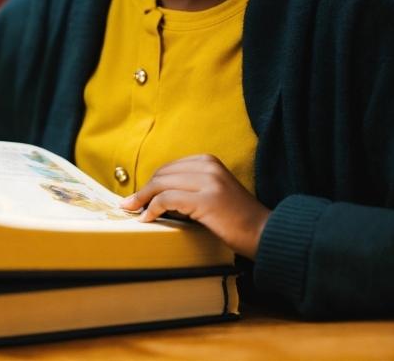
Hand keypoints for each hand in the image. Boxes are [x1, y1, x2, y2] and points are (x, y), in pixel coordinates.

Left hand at [119, 154, 270, 259]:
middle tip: (129, 205)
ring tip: (133, 212)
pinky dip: (152, 208)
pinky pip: (168, 199)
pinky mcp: (206, 200)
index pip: (169, 168)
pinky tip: (147, 218)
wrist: (264, 233)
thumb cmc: (235, 218)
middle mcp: (208, 166)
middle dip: (143, 190)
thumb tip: (155, 198)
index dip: (151, 183)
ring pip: (162, 185)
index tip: (138, 196)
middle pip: (162, 174)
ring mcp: (208, 181)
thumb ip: (189, 188)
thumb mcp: (211, 193)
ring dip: (143, 200)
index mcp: (208, 161)